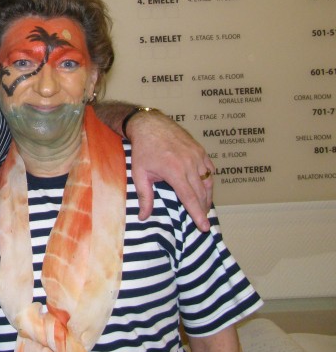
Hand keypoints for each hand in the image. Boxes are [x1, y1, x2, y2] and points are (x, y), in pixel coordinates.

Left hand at [128, 110, 214, 230]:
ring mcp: (197, 156)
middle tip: (203, 221)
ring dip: (208, 196)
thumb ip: (144, 196)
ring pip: (208, 182)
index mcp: (175, 171)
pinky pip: (210, 169)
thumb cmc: (143, 150)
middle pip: (201, 193)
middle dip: (203, 209)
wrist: (150, 124)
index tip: (204, 227)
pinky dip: (209, 181)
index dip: (198, 214)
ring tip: (204, 208)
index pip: (190, 198)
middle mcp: (190, 163)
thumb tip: (143, 217)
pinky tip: (205, 188)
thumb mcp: (139, 173)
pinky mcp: (200, 150)